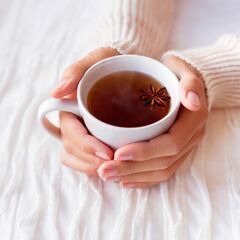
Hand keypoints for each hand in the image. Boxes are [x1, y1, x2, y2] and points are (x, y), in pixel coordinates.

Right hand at [52, 48, 118, 175]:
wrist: (120, 69)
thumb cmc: (107, 64)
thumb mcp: (95, 59)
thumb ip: (75, 72)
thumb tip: (56, 92)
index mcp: (69, 108)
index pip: (72, 133)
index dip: (87, 146)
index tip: (108, 153)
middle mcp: (71, 123)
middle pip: (73, 149)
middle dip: (92, 161)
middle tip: (116, 164)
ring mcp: (79, 132)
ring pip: (76, 158)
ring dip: (93, 168)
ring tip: (115, 169)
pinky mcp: (90, 138)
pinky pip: (84, 159)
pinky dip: (95, 166)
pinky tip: (112, 167)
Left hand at [97, 56, 207, 186]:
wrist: (183, 84)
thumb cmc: (177, 75)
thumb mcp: (184, 72)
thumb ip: (190, 83)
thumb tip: (192, 101)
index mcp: (193, 121)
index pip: (170, 144)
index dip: (145, 152)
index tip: (118, 153)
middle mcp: (191, 138)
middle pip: (163, 162)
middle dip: (132, 168)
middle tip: (104, 170)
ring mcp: (184, 147)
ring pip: (161, 171)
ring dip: (134, 176)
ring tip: (108, 175)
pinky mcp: (176, 152)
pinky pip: (162, 172)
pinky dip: (143, 179)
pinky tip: (124, 180)